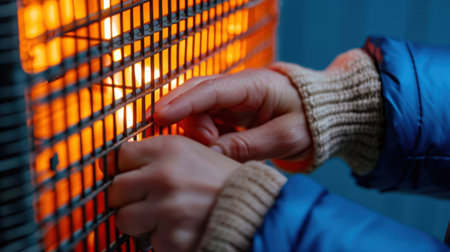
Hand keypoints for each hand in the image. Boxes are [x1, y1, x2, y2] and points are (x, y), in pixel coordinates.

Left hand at [107, 135, 239, 251]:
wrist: (253, 209)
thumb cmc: (221, 180)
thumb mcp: (192, 152)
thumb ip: (158, 155)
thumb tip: (115, 164)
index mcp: (169, 148)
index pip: (120, 156)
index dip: (126, 169)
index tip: (135, 176)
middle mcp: (164, 175)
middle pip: (116, 189)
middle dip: (127, 198)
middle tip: (147, 201)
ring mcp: (166, 208)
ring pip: (124, 219)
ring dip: (139, 222)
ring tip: (163, 217)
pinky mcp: (171, 237)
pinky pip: (147, 241)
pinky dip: (161, 239)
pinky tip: (180, 229)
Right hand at [153, 68, 312, 162]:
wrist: (324, 118)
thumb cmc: (311, 122)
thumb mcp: (286, 137)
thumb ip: (248, 145)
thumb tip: (210, 154)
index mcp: (253, 85)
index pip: (210, 89)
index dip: (182, 102)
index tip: (158, 116)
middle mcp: (237, 88)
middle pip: (195, 96)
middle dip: (186, 118)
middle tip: (204, 143)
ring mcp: (232, 101)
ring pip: (197, 111)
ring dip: (198, 131)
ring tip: (215, 148)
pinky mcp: (231, 114)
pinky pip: (207, 122)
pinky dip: (205, 137)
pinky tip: (216, 148)